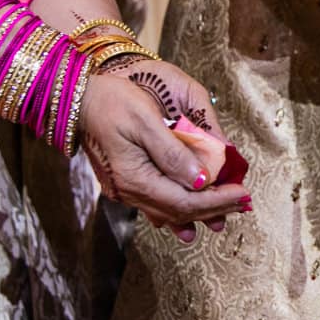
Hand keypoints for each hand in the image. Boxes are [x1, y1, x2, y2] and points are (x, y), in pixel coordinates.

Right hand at [80, 59, 249, 240]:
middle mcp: (129, 191)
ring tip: (225, 214)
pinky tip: (190, 219)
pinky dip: (178, 209)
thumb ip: (174, 153)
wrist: (77, 99)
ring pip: (168, 211)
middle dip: (214, 208)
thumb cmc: (112, 102)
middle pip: (179, 211)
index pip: (185, 201)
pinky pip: (156, 204)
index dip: (217, 200)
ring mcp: (125, 190)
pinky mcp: (125, 184)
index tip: (242, 193)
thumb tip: (202, 179)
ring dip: (199, 212)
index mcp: (135, 178)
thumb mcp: (146, 120)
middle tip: (243, 203)